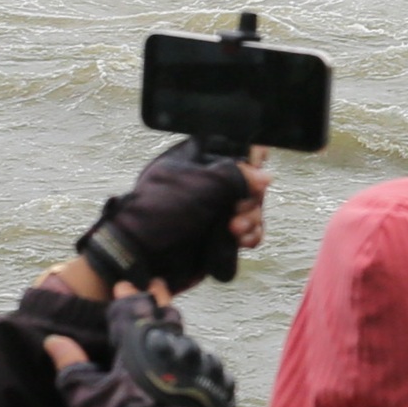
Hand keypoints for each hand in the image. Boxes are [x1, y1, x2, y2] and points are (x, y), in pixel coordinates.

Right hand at [60, 292, 239, 406]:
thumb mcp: (85, 399)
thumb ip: (70, 365)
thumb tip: (55, 339)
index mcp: (138, 343)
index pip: (130, 306)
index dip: (125, 294)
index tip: (123, 284)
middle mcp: (174, 344)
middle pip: (166, 313)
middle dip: (158, 298)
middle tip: (158, 286)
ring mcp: (201, 362)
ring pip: (188, 338)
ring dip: (178, 333)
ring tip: (171, 331)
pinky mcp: (219, 382)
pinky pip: (207, 364)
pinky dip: (197, 362)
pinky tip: (192, 367)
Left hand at [78, 143, 266, 290]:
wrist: (140, 258)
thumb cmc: (161, 214)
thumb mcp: (200, 187)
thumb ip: (236, 176)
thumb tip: (267, 177)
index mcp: (199, 162)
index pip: (235, 148)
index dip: (251, 157)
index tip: (256, 169)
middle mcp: (210, 183)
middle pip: (251, 182)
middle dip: (251, 198)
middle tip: (236, 212)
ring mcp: (215, 210)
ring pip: (252, 208)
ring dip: (252, 220)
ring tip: (235, 231)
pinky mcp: (220, 235)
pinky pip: (249, 232)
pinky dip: (251, 236)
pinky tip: (243, 242)